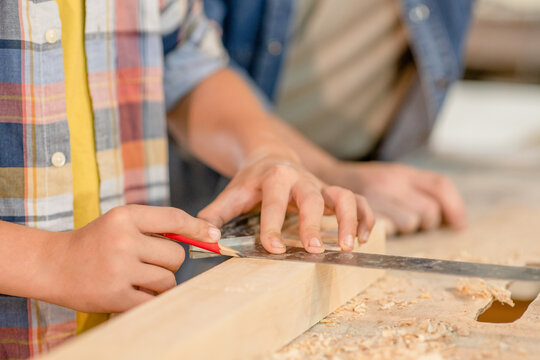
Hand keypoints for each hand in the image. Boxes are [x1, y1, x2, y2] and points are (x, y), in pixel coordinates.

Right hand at [43, 205, 219, 312]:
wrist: (53, 265)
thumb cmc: (96, 242)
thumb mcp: (121, 222)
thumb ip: (158, 226)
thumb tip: (206, 235)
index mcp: (125, 216)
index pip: (174, 218)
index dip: (197, 228)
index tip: (213, 235)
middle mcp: (123, 240)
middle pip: (176, 254)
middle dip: (170, 261)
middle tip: (149, 262)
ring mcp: (119, 269)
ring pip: (168, 279)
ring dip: (160, 282)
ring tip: (138, 278)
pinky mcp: (115, 295)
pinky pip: (153, 299)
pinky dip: (149, 298)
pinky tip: (133, 292)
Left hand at [198, 153, 374, 253]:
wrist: (271, 156)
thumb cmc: (251, 181)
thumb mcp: (232, 193)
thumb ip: (216, 213)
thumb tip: (205, 237)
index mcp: (273, 177)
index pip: (273, 203)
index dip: (273, 226)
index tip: (274, 249)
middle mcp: (300, 179)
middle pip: (311, 198)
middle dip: (313, 225)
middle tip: (313, 250)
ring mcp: (320, 185)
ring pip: (343, 196)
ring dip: (349, 220)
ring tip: (348, 246)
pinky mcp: (333, 193)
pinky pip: (358, 200)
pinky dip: (366, 217)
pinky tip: (365, 238)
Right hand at [327, 162, 465, 234]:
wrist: (328, 178)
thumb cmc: (365, 181)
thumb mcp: (393, 175)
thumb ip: (418, 188)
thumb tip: (456, 219)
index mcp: (402, 171)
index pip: (440, 186)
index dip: (455, 207)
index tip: (459, 224)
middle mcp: (392, 182)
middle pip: (429, 211)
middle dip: (426, 222)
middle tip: (414, 222)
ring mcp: (378, 197)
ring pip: (410, 224)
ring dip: (404, 228)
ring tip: (390, 221)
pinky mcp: (364, 212)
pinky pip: (388, 229)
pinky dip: (387, 231)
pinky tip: (377, 229)